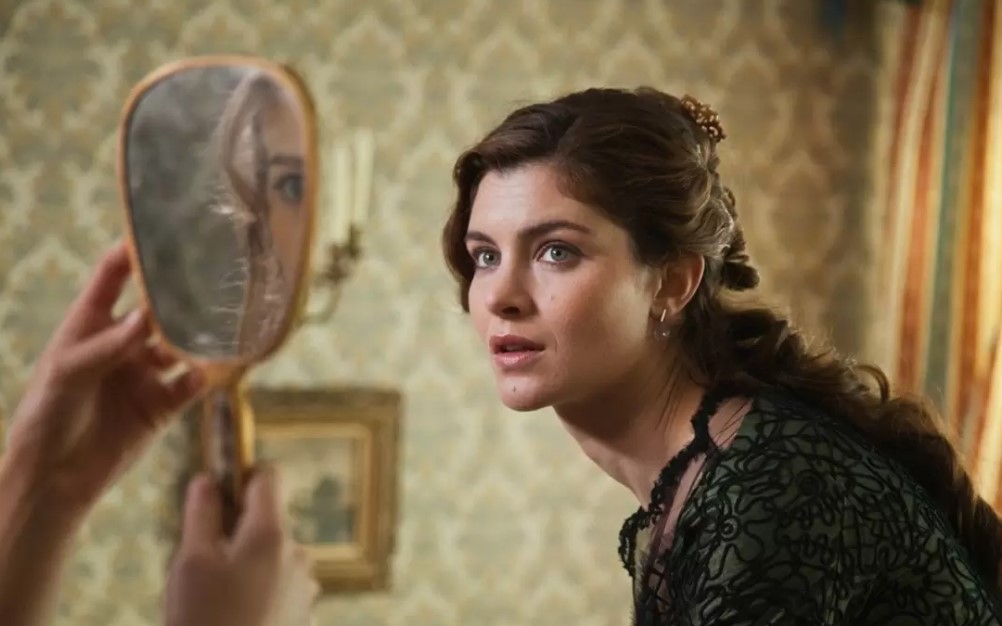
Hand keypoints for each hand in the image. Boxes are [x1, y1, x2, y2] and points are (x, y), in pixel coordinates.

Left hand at [4, 241, 204, 510]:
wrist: (54, 478)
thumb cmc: (47, 416)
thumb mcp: (68, 372)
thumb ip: (110, 344)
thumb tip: (150, 315)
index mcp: (90, 326)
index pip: (112, 277)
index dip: (132, 253)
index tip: (158, 230)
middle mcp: (122, 344)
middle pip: (155, 309)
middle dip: (178, 294)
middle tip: (208, 274)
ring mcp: (144, 374)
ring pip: (180, 345)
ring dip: (197, 336)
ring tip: (220, 323)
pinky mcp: (163, 405)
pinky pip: (191, 384)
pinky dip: (206, 375)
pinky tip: (216, 367)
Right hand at [166, 468, 319, 625]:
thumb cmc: (203, 621)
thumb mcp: (190, 564)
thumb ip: (202, 514)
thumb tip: (208, 479)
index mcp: (272, 534)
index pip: (268, 477)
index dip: (241, 475)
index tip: (218, 491)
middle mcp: (298, 555)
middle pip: (266, 523)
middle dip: (234, 534)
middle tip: (200, 568)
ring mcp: (305, 588)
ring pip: (271, 559)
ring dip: (245, 569)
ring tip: (212, 604)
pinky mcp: (304, 616)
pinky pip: (278, 589)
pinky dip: (257, 595)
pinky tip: (234, 620)